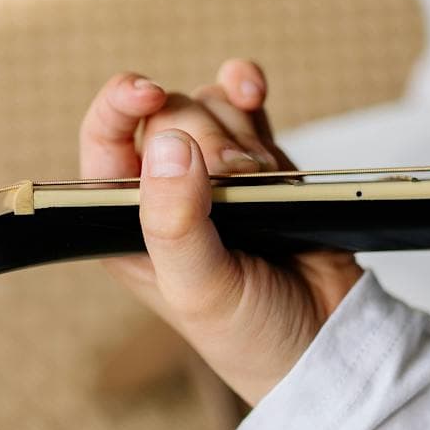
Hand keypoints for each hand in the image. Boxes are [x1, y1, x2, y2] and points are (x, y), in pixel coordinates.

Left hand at [79, 59, 363, 405]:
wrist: (326, 340)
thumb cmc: (250, 334)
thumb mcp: (199, 290)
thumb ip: (176, 221)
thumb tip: (167, 143)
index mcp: (125, 219)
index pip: (103, 139)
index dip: (119, 104)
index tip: (148, 92)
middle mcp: (162, 190)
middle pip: (169, 114)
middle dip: (208, 140)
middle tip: (235, 186)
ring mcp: (211, 172)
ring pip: (209, 105)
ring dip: (241, 137)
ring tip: (261, 189)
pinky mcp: (256, 161)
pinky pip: (242, 104)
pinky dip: (247, 89)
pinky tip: (252, 90)